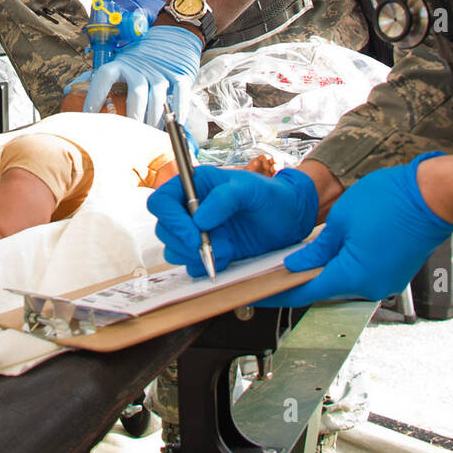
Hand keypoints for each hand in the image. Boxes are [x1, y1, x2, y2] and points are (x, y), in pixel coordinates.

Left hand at [82, 24, 201, 125]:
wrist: (172, 35)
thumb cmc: (140, 56)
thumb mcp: (119, 61)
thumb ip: (97, 77)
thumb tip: (69, 92)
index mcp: (122, 63)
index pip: (105, 75)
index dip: (96, 94)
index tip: (90, 115)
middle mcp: (141, 67)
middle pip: (137, 92)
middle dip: (132, 115)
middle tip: (127, 134)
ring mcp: (161, 71)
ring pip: (158, 97)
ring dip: (153, 119)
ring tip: (148, 135)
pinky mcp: (180, 75)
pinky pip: (180, 94)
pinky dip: (178, 111)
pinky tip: (174, 125)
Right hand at [147, 166, 318, 275]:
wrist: (290, 219)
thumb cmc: (272, 196)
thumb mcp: (252, 189)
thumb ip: (226, 198)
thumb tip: (199, 219)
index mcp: (196, 186)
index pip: (162, 201)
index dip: (171, 219)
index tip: (193, 233)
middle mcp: (192, 209)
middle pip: (164, 230)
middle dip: (186, 242)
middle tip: (214, 245)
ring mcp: (198, 232)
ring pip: (174, 251)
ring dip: (197, 255)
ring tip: (227, 247)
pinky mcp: (207, 252)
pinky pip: (191, 266)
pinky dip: (206, 266)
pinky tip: (229, 255)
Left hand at [259, 153, 452, 306]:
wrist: (433, 196)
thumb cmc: (393, 201)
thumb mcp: (341, 220)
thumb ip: (316, 249)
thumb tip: (298, 264)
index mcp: (353, 276)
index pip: (306, 293)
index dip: (278, 294)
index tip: (259, 294)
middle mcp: (371, 287)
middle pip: (326, 290)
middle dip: (302, 281)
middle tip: (277, 270)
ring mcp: (387, 282)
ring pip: (346, 282)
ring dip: (326, 272)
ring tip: (305, 257)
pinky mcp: (396, 273)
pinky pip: (363, 275)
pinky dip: (346, 267)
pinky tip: (335, 252)